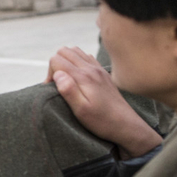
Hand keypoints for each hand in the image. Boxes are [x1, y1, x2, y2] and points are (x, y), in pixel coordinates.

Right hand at [47, 46, 161, 157]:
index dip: (49, 73)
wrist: (126, 125)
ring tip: (67, 79)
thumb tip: (57, 74)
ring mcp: (98, 69)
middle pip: (64, 51)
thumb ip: (68, 90)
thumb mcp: (81, 111)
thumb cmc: (102, 121)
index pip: (56, 59)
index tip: (52, 89)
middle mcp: (91, 69)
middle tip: (58, 83)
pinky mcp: (103, 73)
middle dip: (55, 64)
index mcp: (83, 77)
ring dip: (66, 61)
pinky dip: (77, 62)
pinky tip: (78, 77)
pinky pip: (86, 57)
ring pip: (75, 51)